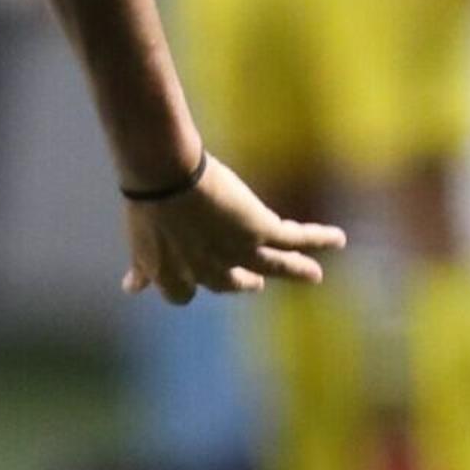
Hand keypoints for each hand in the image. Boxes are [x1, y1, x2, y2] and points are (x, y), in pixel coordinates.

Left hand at [122, 157, 343, 303]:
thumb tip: (129, 289)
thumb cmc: (146, 199)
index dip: (193, 286)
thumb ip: (142, 266)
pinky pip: (294, 239)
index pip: (184, 293)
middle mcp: (208, 271)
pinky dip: (319, 239)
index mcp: (172, 275)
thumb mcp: (141, 242)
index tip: (198, 283)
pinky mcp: (259, 230)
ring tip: (315, 275)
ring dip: (296, 270)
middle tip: (256, 282)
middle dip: (244, 283)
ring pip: (274, 266)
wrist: (162, 177)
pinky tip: (339, 238)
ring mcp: (237, 252)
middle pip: (230, 284)